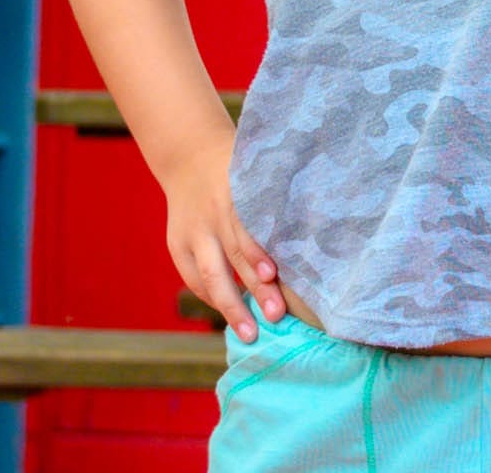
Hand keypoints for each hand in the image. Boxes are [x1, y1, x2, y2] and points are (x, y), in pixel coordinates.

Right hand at [163, 136, 281, 342]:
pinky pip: (194, 279)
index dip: (258, 252)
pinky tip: (231, 315)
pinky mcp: (177, 245)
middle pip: (232, 258)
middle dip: (253, 289)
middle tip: (276, 316)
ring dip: (230, 307)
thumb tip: (313, 241)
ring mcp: (191, 233)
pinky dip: (212, 298)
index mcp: (235, 194)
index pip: (246, 229)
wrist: (190, 157)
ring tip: (250, 333)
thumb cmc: (242, 172)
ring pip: (209, 276)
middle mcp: (211, 216)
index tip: (274, 274)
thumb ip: (278, 204)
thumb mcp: (259, 176)